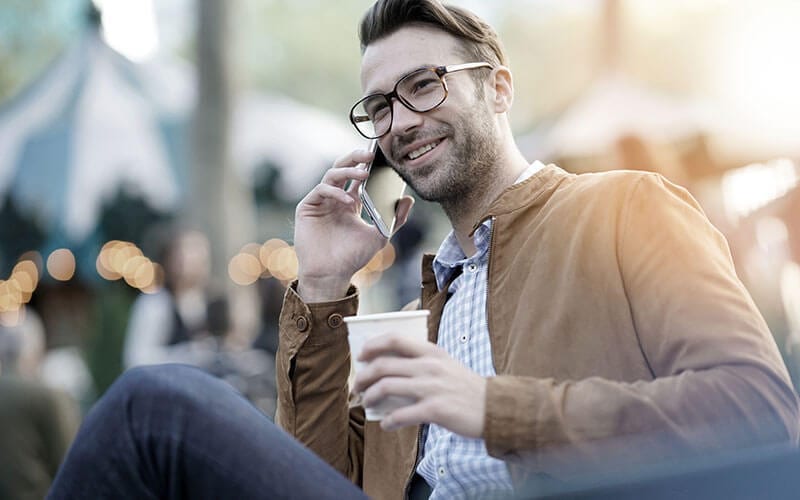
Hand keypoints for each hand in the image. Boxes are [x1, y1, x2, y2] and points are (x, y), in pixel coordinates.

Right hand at [294, 149, 412, 301]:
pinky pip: (321, 190)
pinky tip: (348, 200)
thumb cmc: (353, 257)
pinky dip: (335, 192)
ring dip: (348, 171)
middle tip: (370, 153)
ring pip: (332, 174)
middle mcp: (335, 198)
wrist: (331, 275)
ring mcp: (320, 201)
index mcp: (351, 202)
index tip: (382, 156)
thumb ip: (395, 218)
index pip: (358, 176)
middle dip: (356, 158)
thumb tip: (409, 199)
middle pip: (343, 168)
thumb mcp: (380, 235)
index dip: (368, 165)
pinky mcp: (307, 207)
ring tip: (364, 172)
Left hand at [352, 333, 486, 437]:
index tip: (361, 355)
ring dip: (370, 397)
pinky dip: (388, 421)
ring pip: (387, 387)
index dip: (373, 345)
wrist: (495, 408)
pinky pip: (401, 415)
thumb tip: (389, 370)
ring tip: (367, 404)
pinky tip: (386, 425)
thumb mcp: (446, 365)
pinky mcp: (435, 410)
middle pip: (383, 365)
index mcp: (431, 352)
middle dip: (363, 377)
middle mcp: (429, 366)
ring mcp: (431, 388)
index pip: (394, 339)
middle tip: (357, 387)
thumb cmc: (466, 388)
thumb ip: (421, 363)